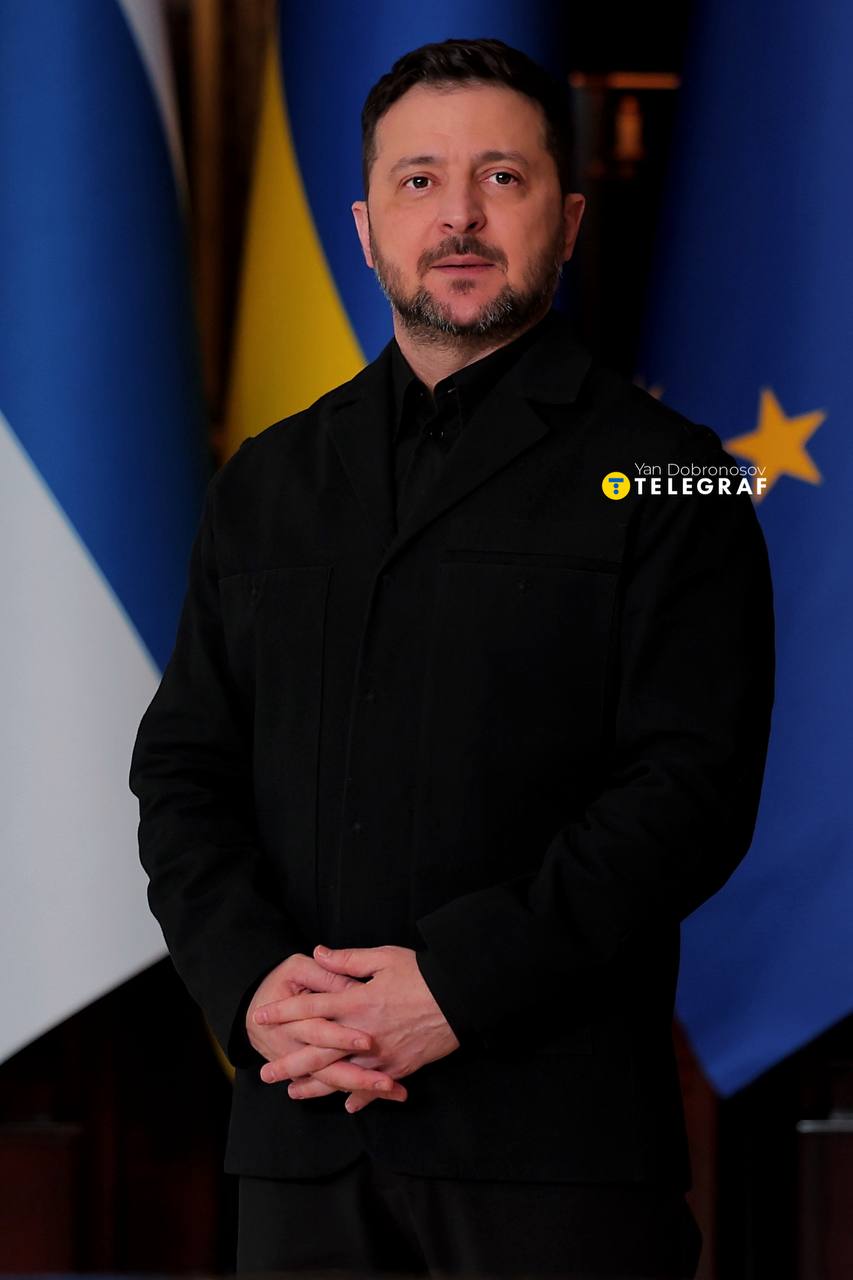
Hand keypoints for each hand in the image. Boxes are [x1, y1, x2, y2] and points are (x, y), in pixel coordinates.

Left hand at [254, 944, 459, 1111]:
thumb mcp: (384, 957)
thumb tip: (318, 954)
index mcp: (356, 1001)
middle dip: (288, 1062)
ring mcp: (380, 1054)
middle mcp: (362, 1032)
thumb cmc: (422, 973)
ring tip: (293, 1092)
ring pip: (340, 1074)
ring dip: (315, 1086)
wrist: (460, 997)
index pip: (310, 1008)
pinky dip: (360, 1096)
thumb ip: (348, 959)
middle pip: (317, 1051)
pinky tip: (346, 1104)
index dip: (283, 1012)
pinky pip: (375, 1086)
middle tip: (264, 1073)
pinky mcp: (399, 1066)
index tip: (260, 1016)